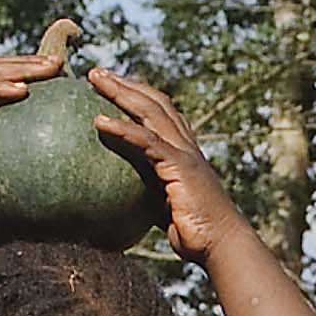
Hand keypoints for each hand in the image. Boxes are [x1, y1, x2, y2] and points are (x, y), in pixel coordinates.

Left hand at [82, 69, 250, 260]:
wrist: (221, 243)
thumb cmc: (194, 234)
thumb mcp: (162, 208)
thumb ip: (144, 195)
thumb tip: (113, 203)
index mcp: (183, 151)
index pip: (160, 111)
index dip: (137, 94)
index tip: (112, 85)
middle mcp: (186, 144)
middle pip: (153, 101)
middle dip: (124, 83)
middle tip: (95, 72)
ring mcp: (184, 152)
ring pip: (150, 110)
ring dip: (120, 91)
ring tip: (94, 78)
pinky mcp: (179, 165)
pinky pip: (145, 140)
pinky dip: (121, 128)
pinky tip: (98, 122)